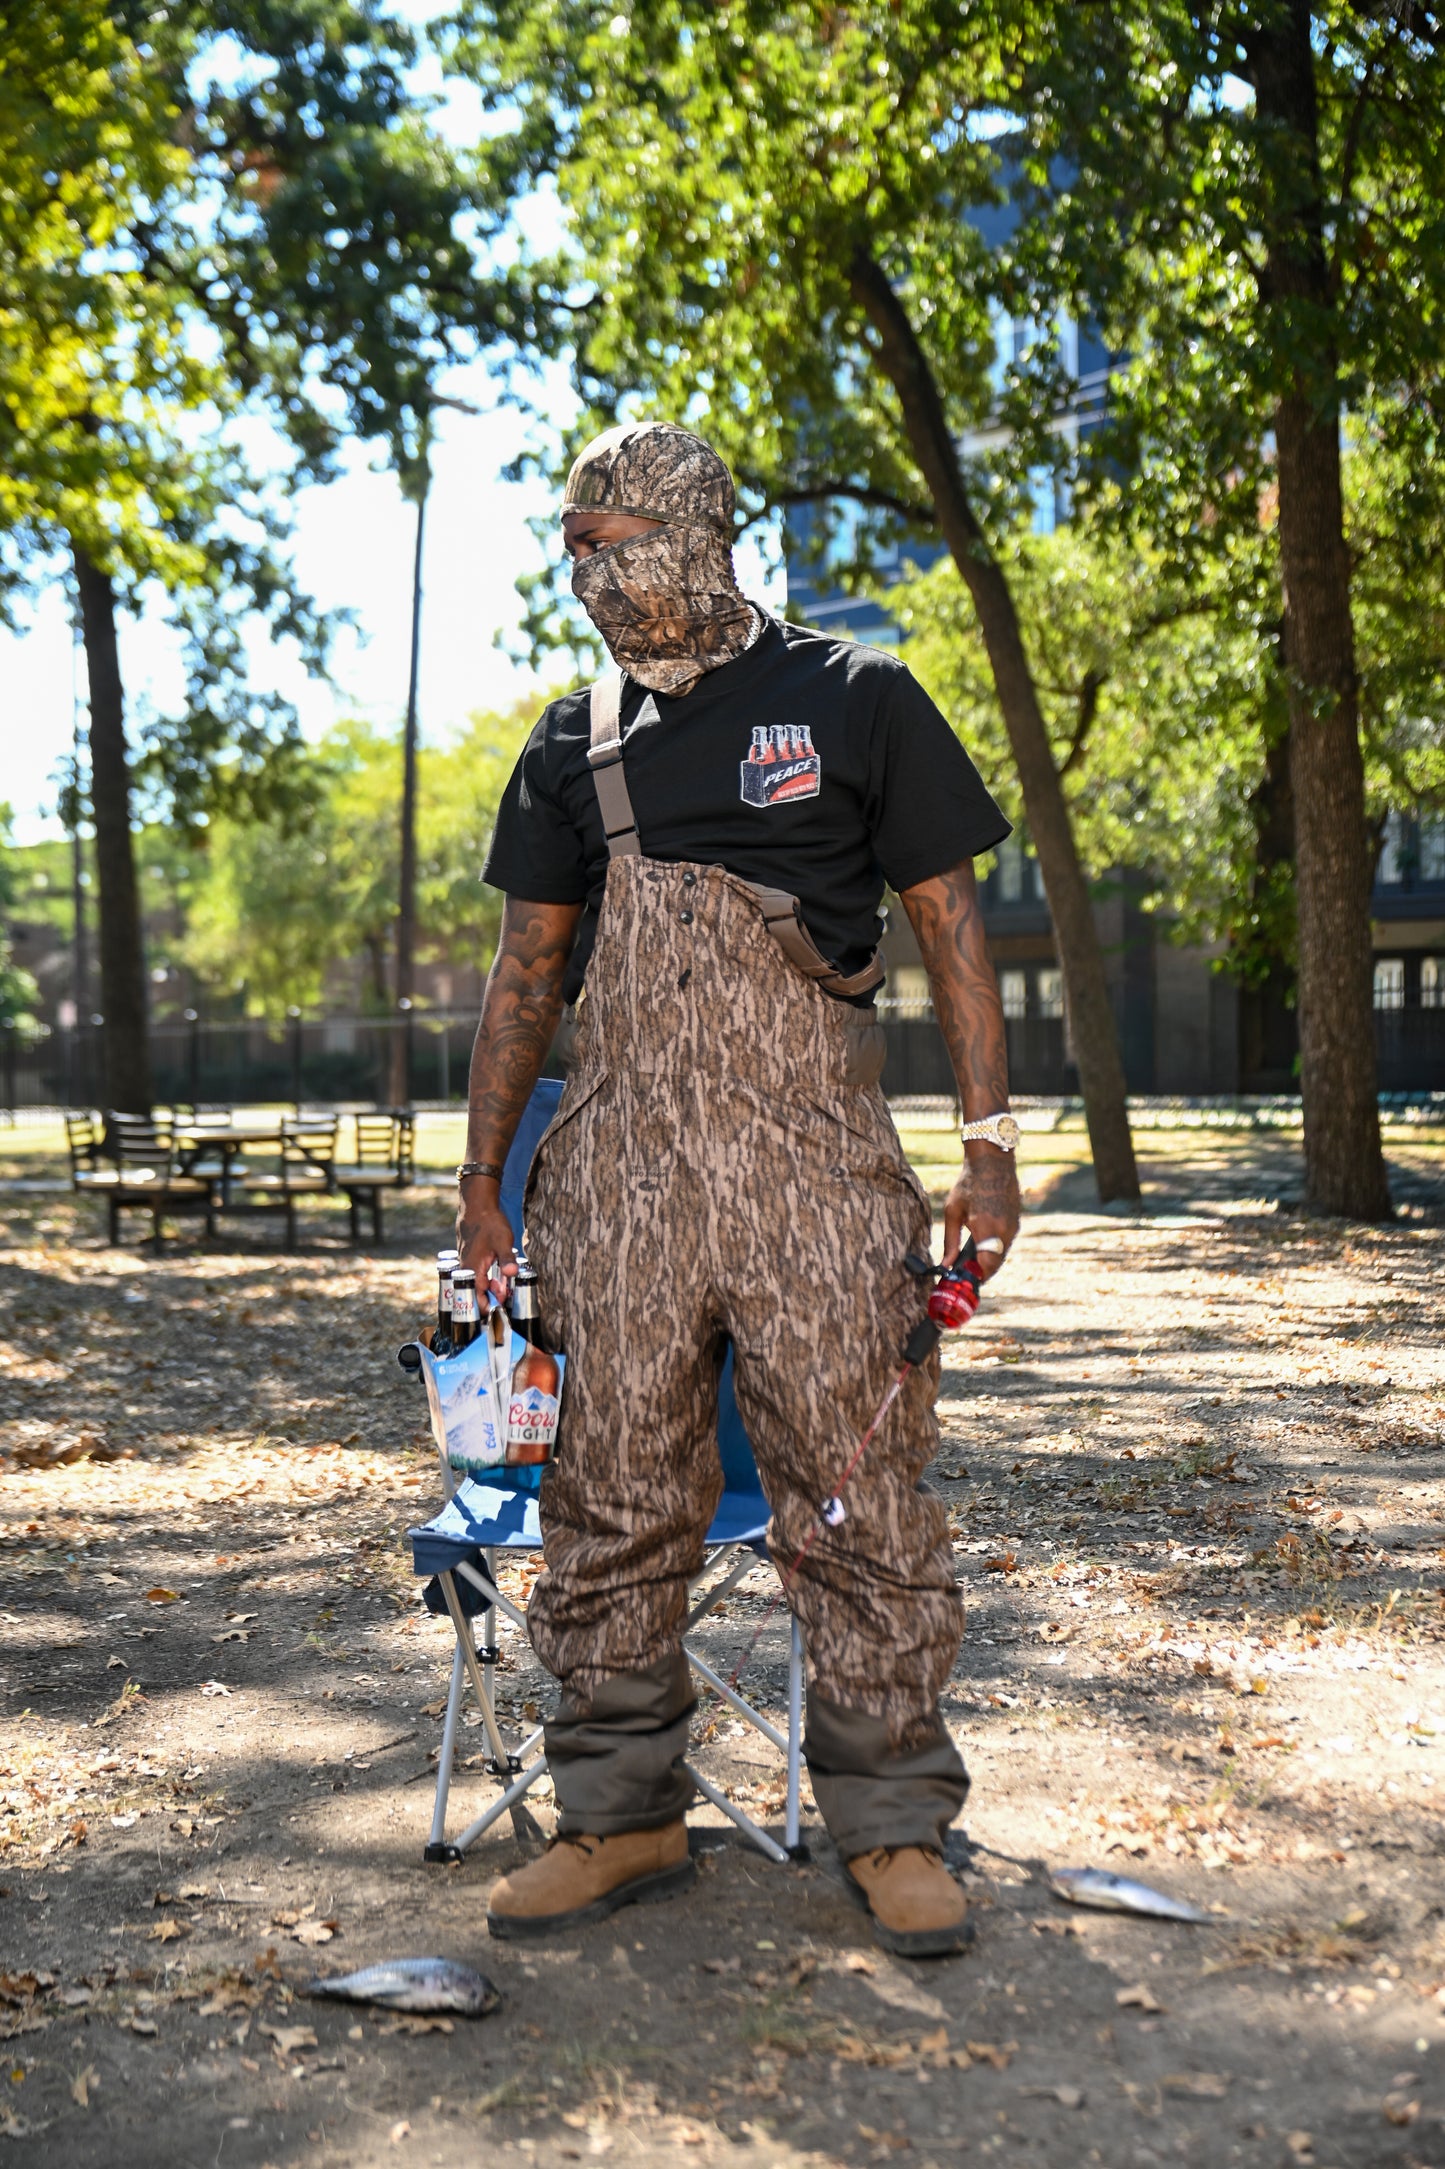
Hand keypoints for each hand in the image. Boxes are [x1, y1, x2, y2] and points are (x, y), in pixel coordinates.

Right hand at [456, 1181, 518, 1302]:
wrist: (477, 1207)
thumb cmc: (489, 1223)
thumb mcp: (503, 1241)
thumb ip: (507, 1259)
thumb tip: (512, 1274)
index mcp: (473, 1269)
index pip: (477, 1297)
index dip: (489, 1306)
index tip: (501, 1309)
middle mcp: (466, 1270)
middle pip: (475, 1294)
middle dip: (489, 1300)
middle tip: (505, 1300)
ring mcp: (465, 1264)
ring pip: (475, 1285)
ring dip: (488, 1290)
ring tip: (503, 1290)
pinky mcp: (468, 1259)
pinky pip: (475, 1276)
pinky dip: (485, 1281)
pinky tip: (498, 1278)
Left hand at [941, 1145, 1019, 1282]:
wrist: (993, 1161)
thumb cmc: (968, 1183)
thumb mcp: (953, 1212)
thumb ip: (949, 1241)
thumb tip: (946, 1265)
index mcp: (986, 1227)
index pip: (985, 1266)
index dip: (974, 1277)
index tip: (962, 1281)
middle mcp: (1004, 1230)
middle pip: (995, 1264)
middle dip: (981, 1272)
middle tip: (965, 1275)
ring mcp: (1013, 1226)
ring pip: (1001, 1254)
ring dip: (988, 1261)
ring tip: (971, 1262)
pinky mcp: (1017, 1222)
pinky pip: (1006, 1243)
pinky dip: (995, 1249)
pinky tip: (982, 1246)